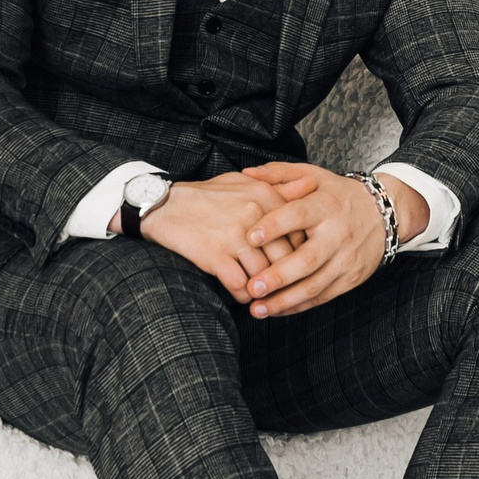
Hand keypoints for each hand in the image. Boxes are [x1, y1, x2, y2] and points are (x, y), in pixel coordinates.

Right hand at [131, 172, 306, 297]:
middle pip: (286, 257)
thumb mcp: (246, 183)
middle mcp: (254, 215)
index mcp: (266, 196)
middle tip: (285, 289)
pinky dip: (244, 295)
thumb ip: (279, 185)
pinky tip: (242, 295)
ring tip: (263, 295)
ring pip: (265, 275)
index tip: (299, 265)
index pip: (300, 233)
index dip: (301, 254)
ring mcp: (235, 236)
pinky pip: (240, 286)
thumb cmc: (210, 196)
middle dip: (286, 277)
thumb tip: (311, 186)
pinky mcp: (216, 255)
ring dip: (265, 290)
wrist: (166, 205)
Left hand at [234, 162, 429, 317]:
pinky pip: (322, 297)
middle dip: (278, 275)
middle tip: (251, 287)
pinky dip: (298, 306)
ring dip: (284, 300)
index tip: (250, 237)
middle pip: (307, 259)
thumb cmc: (337, 195)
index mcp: (325, 205)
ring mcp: (346, 259)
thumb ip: (279, 174)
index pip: (299, 215)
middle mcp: (337, 234)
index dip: (275, 225)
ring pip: (314, 285)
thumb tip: (247, 174)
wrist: (382, 214)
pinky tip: (276, 310)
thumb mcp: (312, 176)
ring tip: (257, 308)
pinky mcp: (351, 279)